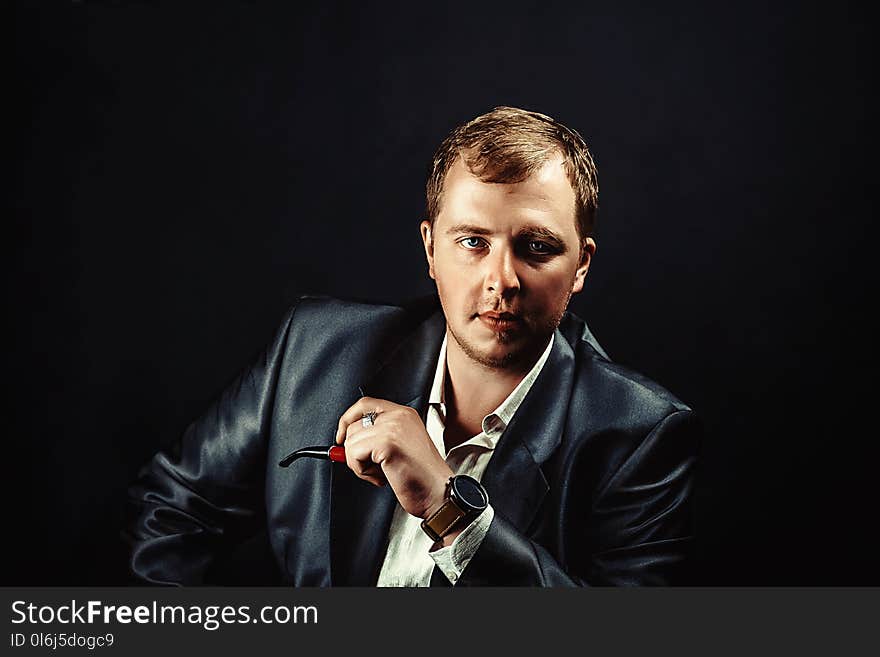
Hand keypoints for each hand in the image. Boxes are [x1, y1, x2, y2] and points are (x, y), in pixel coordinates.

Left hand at [335, 397, 453, 519]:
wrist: (439, 494)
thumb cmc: (424, 478)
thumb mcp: (402, 447)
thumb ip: (378, 436)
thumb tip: (346, 440)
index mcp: (404, 414)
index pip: (365, 404)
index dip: (348, 419)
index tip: (341, 437)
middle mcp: (399, 416)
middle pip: (353, 425)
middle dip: (354, 451)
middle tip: (373, 467)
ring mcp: (393, 428)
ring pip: (350, 441)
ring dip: (359, 464)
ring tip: (382, 473)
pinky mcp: (386, 443)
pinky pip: (353, 454)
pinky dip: (361, 471)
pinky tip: (381, 477)